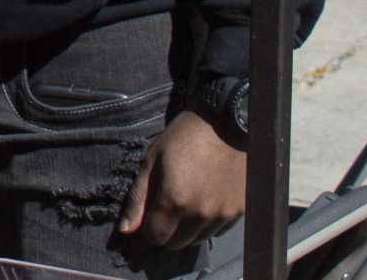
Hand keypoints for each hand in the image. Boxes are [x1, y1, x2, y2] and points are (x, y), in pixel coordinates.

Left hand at [121, 111, 244, 249]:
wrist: (225, 122)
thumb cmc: (183, 137)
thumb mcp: (152, 162)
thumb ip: (138, 199)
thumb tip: (126, 230)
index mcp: (175, 202)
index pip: (156, 238)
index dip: (149, 229)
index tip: (150, 214)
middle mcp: (201, 214)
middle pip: (177, 243)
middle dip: (168, 230)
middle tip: (168, 205)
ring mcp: (223, 214)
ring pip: (199, 239)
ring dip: (189, 228)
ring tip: (188, 199)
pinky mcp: (240, 211)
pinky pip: (219, 230)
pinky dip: (209, 222)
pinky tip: (207, 199)